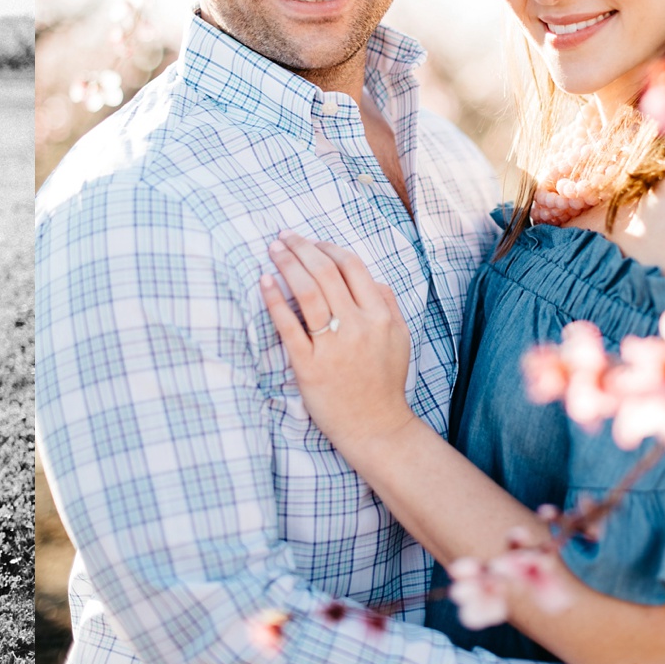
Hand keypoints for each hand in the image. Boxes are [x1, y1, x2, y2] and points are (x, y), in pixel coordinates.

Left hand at [259, 232, 414, 456]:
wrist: (376, 428)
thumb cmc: (384, 382)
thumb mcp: (400, 338)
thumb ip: (388, 303)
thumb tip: (370, 276)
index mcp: (380, 316)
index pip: (351, 266)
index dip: (326, 247)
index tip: (309, 240)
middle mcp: (358, 326)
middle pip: (325, 272)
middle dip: (300, 247)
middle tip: (282, 236)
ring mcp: (333, 346)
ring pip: (307, 292)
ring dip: (286, 264)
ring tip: (272, 250)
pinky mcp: (309, 366)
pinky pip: (288, 326)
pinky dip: (274, 300)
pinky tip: (264, 282)